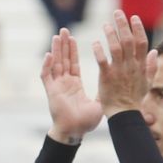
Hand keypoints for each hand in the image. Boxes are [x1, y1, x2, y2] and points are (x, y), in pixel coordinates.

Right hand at [42, 29, 102, 143]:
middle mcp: (64, 83)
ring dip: (56, 50)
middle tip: (64, 30)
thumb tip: (115, 82)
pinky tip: (48, 54)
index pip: (73, 64)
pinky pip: (47, 76)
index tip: (73, 38)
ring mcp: (57, 86)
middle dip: (64, 45)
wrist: (75, 132)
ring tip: (57, 36)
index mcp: (74, 85)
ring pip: (55, 64)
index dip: (72, 51)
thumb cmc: (86, 122)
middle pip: (63, 60)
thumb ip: (104, 90)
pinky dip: (47, 65)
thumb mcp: (99, 102)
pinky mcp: (51, 91)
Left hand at [94, 11, 155, 117]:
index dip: (138, 29)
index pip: (141, 43)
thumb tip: (154, 50)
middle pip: (129, 41)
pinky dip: (99, 51)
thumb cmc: (135, 99)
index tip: (133, 17)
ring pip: (116, 48)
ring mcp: (119, 71)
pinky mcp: (107, 77)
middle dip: (123, 25)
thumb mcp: (147, 83)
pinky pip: (103, 61)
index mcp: (141, 66)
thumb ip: (151, 66)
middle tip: (117, 13)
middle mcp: (131, 66)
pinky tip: (95, 43)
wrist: (124, 114)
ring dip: (111, 35)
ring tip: (105, 25)